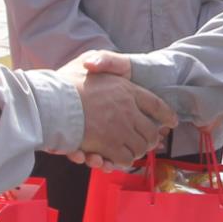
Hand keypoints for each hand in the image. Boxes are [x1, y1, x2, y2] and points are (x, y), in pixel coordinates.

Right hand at [62, 51, 175, 168]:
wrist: (50, 101)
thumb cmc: (65, 82)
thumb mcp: (86, 61)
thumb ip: (102, 61)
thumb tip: (99, 63)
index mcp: (126, 89)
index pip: (156, 104)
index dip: (165, 114)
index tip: (172, 122)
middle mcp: (128, 110)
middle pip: (151, 131)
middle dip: (150, 140)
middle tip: (147, 143)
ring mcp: (120, 129)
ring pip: (139, 147)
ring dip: (135, 152)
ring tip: (130, 152)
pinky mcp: (108, 145)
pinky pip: (123, 158)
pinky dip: (120, 161)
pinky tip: (113, 158)